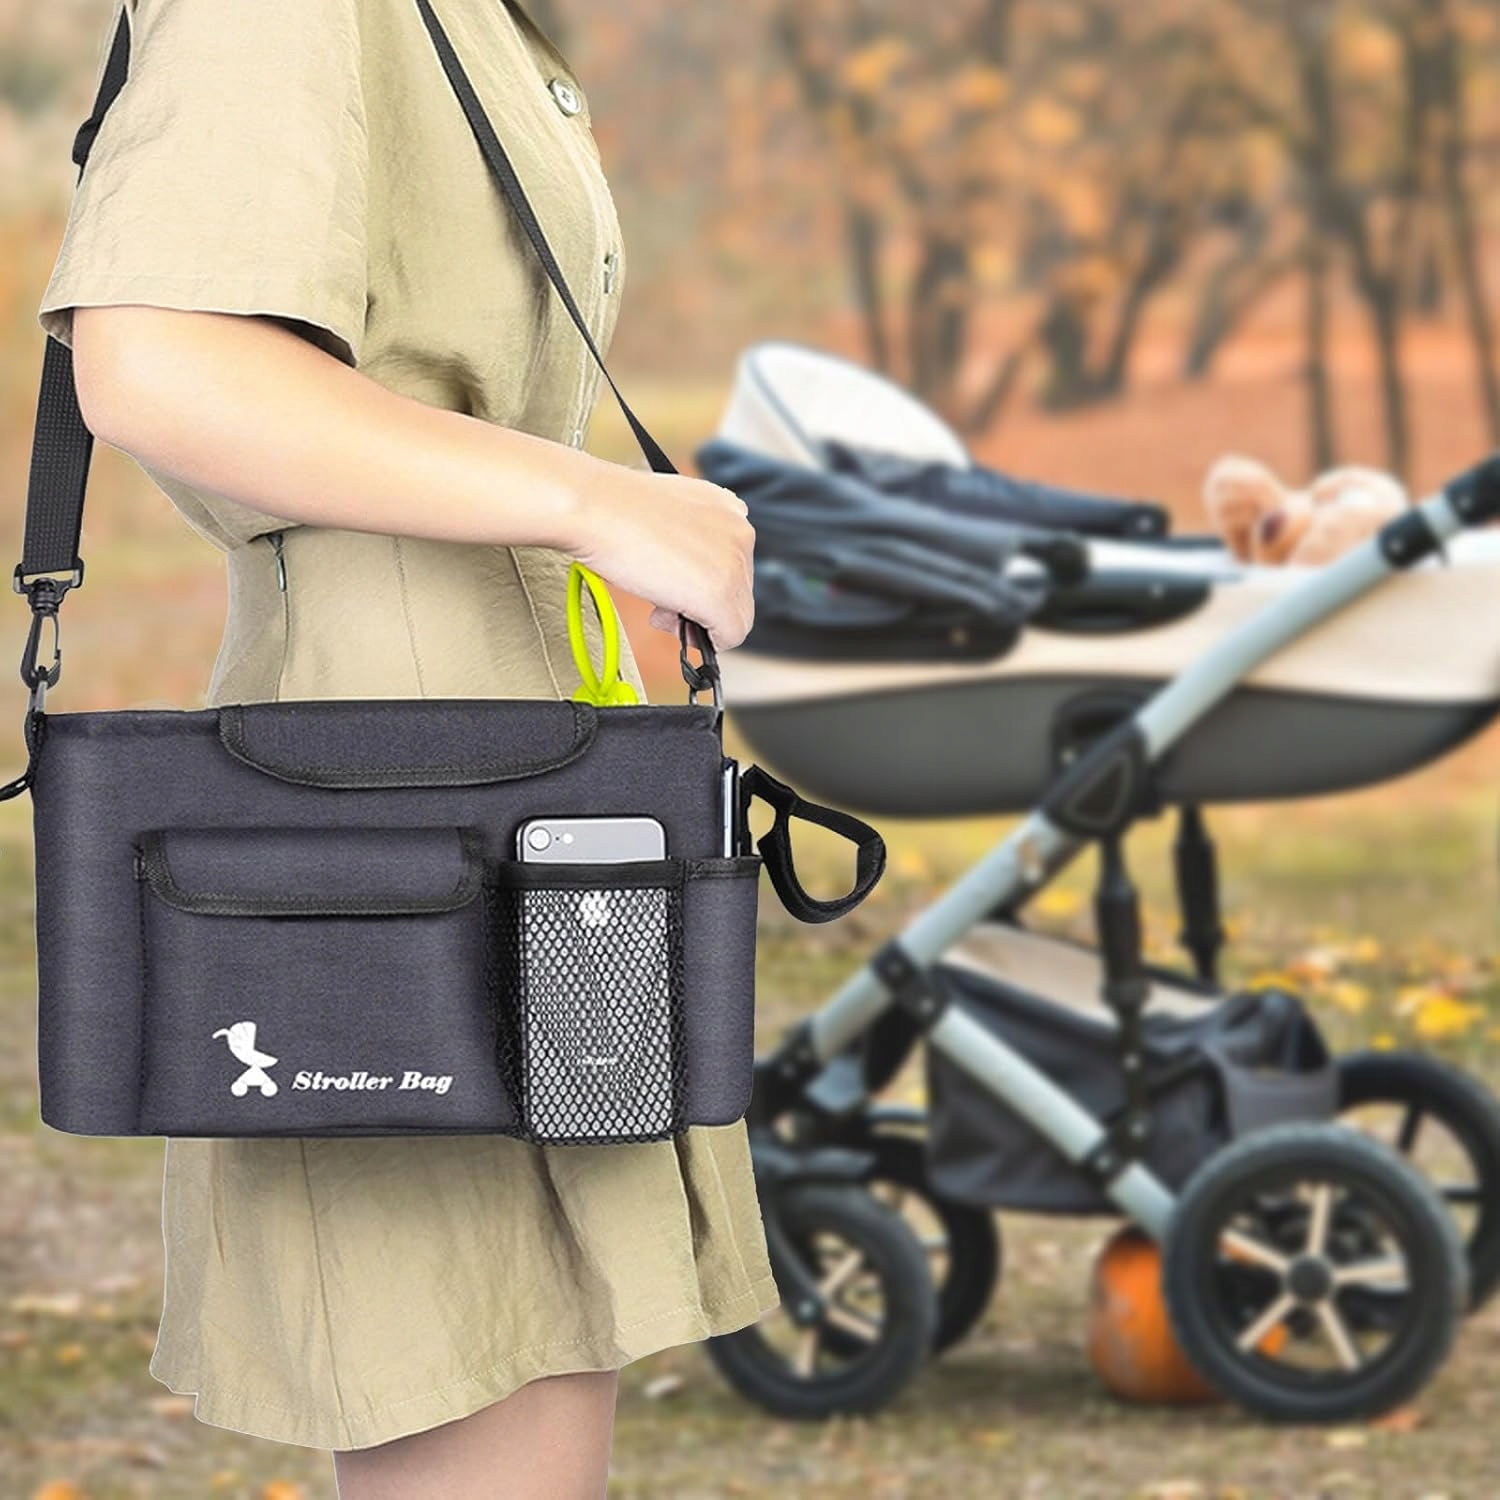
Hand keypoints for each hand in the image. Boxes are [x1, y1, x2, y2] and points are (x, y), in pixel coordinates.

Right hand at [564, 462, 755, 649]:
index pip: (732, 564)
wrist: (596, 508)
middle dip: (699, 604)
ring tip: (658, 607)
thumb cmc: (614, 508)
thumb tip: (690, 573)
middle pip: (737, 593)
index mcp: (728, 508)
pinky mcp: (721, 596)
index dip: (700, 583)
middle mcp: (740, 532)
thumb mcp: (666, 516)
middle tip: (660, 602)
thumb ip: (688, 539)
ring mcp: (734, 565)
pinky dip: (701, 641)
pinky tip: (667, 619)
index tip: (674, 584)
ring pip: (736, 617)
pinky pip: (729, 636)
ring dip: (697, 621)